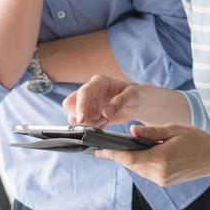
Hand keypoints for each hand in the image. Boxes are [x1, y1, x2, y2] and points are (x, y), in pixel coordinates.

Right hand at [64, 75, 187, 126]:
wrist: (139, 104)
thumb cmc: (137, 95)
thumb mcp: (132, 96)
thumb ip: (119, 102)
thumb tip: (105, 112)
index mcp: (98, 83)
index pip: (82, 93)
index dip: (80, 106)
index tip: (82, 119)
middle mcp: (90, 92)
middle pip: (70, 104)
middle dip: (81, 115)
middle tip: (99, 120)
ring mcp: (88, 103)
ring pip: (74, 115)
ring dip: (87, 122)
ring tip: (104, 120)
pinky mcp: (89, 114)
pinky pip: (82, 122)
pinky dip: (90, 126)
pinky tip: (103, 123)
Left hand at [96, 123, 209, 185]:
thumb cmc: (197, 139)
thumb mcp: (174, 129)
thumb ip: (151, 131)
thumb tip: (132, 131)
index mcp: (160, 158)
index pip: (129, 158)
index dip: (112, 155)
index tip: (98, 151)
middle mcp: (159, 173)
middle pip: (132, 165)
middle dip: (119, 157)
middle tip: (105, 148)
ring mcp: (162, 180)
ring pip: (138, 170)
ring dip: (130, 160)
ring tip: (121, 149)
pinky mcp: (165, 182)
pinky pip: (147, 172)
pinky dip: (141, 163)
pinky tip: (140, 155)